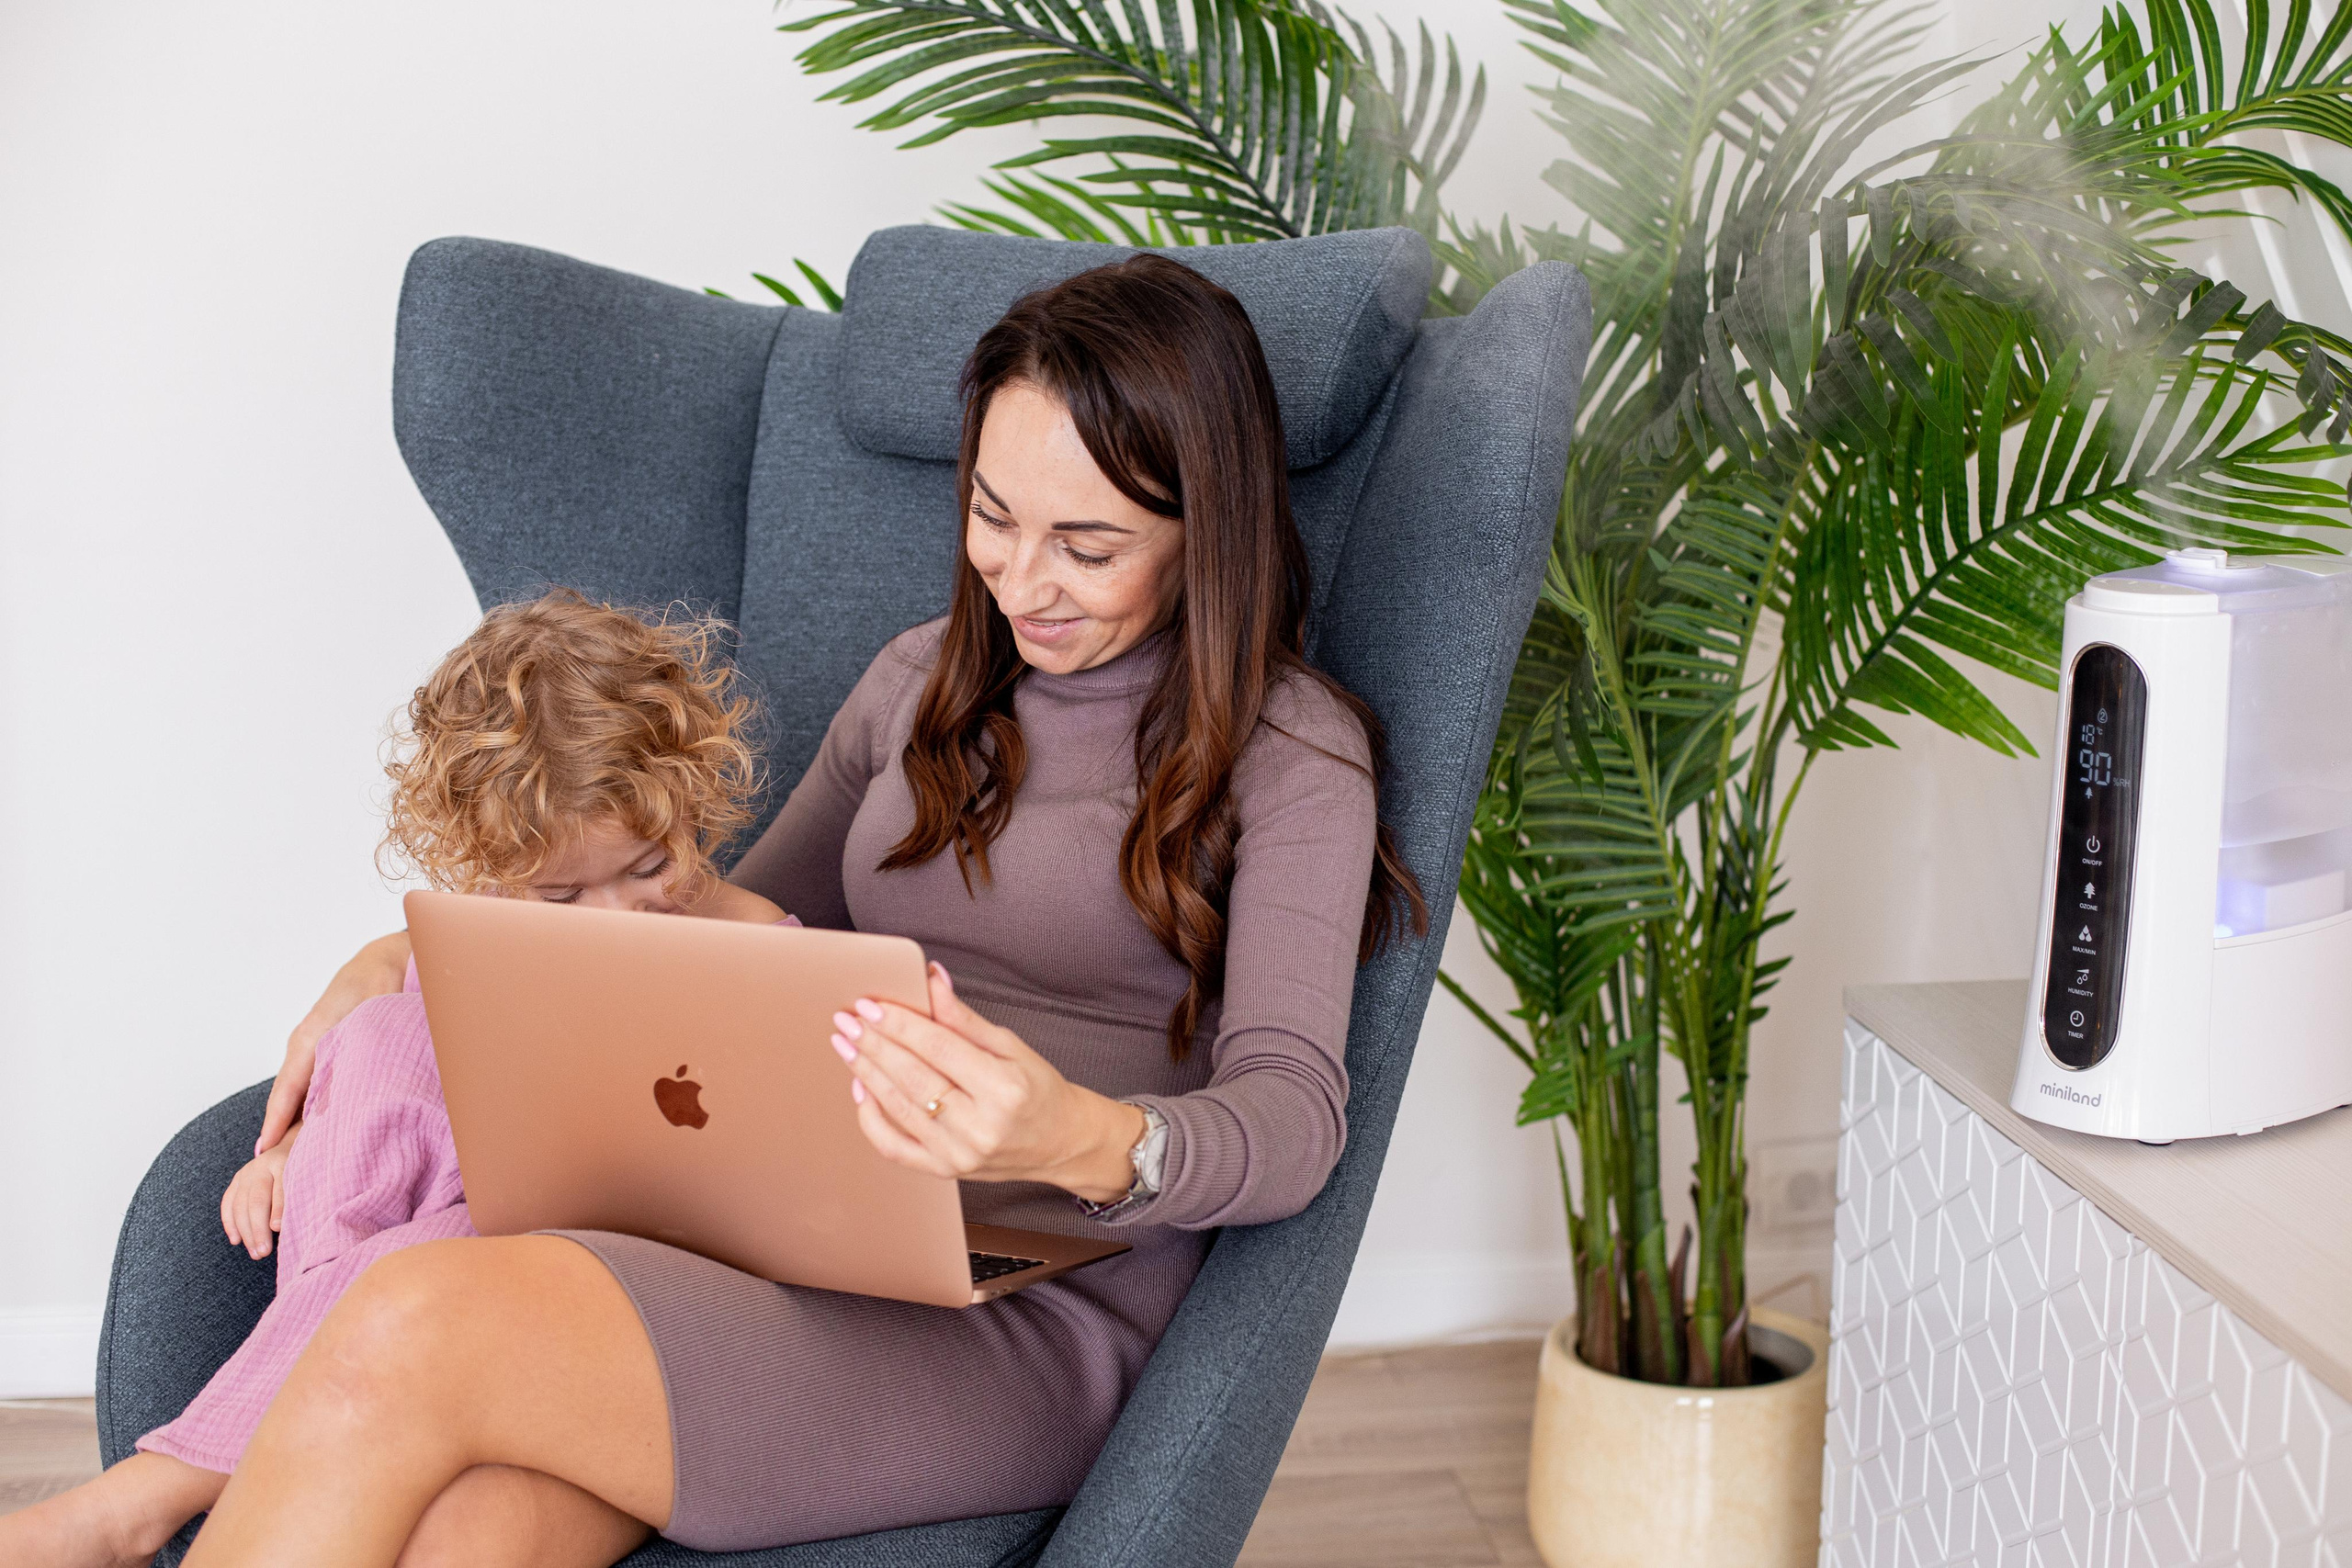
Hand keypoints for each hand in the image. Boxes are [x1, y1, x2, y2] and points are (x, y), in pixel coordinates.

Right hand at [221, 1124, 297, 1259]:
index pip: (280, 1188)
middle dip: (258, 1229)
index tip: (278, 1229)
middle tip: (264, 1253)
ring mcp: (246, 1172)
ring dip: (245, 1233)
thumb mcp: (309, 1177)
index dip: (279, 1209)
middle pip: (256, 1200)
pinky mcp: (236, 1180)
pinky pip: (228, 1203)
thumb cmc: (304, 1170)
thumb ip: (301, 1196)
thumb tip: (294, 1227)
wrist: (290, 1146)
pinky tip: (236, 1241)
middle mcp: (262, 1166)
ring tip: (255, 1253)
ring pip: (239, 1205)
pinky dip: (230, 1223)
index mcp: (284, 1163)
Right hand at [258, 931, 409, 1155]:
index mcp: (310, 1039)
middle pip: (288, 1096)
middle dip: (281, 1131)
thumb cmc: (380, 982)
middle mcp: (306, 1045)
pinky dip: (308, 1104)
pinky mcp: (326, 1048)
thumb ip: (357, 1049)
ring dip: (294, 1120)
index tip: (263, 1153)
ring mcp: (314, 1046)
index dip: (276, 1123)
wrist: (387, 959)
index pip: (287, 1089)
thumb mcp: (369, 1014)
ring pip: (300, 1090)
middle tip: (275, 1169)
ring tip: (289, 1157)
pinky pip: (311, 1081)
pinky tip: (313, 1126)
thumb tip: (343, 1090)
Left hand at [831, 963, 1145, 1203]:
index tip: (871, 1005)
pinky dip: (871, 1118)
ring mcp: (959, 1154)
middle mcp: (981, 1126)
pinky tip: (861, 1089)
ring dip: (866, 1073)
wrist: (1059, 1142)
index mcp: (1004, 1089)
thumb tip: (930, 981)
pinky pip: (894, 1147)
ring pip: (898, 1108)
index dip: (900, 1023)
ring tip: (847, 1046)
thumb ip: (963, 1018)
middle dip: (874, 1044)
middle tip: (847, 1020)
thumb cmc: (1038, 1091)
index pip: (938, 1048)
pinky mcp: (945, 1171)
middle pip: (912, 1077)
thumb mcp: (1011, 1045)